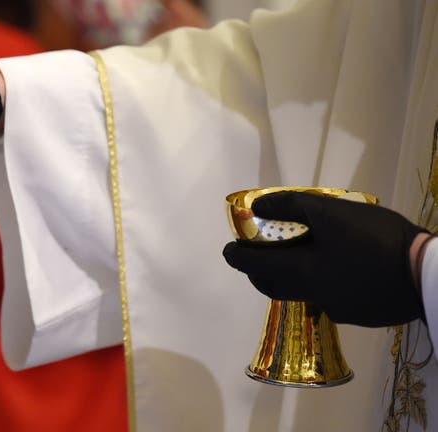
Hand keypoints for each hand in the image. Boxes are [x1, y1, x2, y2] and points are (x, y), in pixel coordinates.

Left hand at [222, 191, 426, 326]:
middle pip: (273, 287)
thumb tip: (258, 207)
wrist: (426, 275)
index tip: (228, 251)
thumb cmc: (376, 239)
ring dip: (291, 279)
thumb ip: (291, 207)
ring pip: (302, 294)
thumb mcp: (332, 212)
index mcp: (300, 272)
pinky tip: (339, 270)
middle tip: (257, 258)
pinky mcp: (359, 314)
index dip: (237, 257)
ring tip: (299, 260)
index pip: (254, 267)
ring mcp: (337, 308)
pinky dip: (322, 284)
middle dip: (258, 273)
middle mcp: (312, 295)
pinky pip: (330, 299)